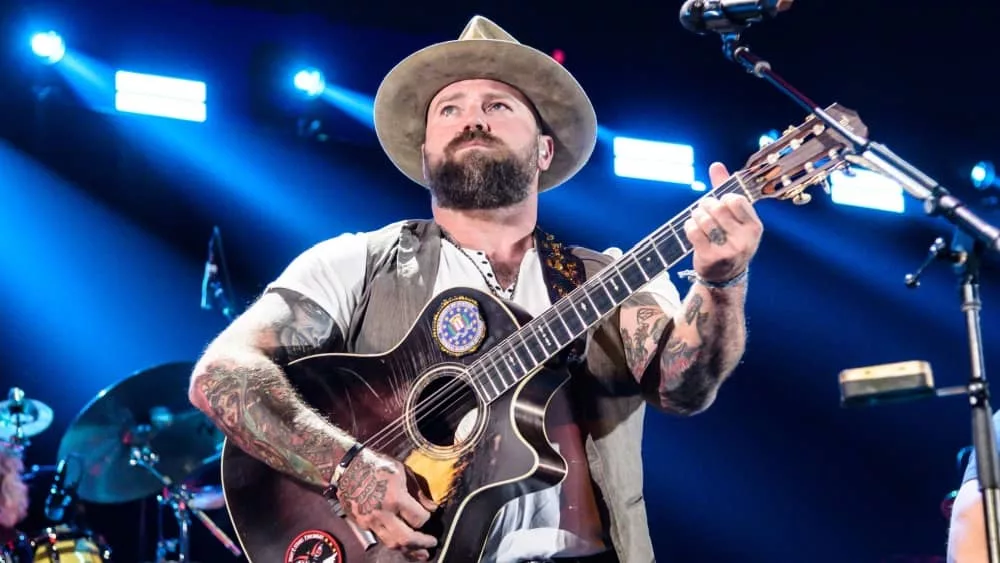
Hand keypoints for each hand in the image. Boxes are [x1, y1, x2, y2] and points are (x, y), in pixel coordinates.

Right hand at [336, 450, 438, 560]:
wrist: (346, 467)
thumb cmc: (376, 465)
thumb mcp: (403, 471)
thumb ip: (418, 492)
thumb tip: (432, 508)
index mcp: (395, 498)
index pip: (418, 519)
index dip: (427, 518)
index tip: (430, 515)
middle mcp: (382, 513)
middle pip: (406, 538)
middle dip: (421, 544)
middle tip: (432, 544)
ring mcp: (370, 521)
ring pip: (391, 543)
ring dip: (408, 550)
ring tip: (420, 554)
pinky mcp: (361, 524)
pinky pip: (380, 538)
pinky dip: (393, 541)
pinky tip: (401, 543)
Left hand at [683, 162, 763, 282]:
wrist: (725, 276)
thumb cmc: (730, 239)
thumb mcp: (735, 219)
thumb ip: (726, 190)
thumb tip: (716, 165)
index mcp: (754, 228)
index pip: (736, 200)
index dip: (723, 198)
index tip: (721, 203)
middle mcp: (744, 240)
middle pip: (718, 208)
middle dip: (706, 205)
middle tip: (704, 209)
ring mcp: (727, 250)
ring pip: (704, 220)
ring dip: (696, 215)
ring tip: (697, 218)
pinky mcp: (709, 257)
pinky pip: (693, 232)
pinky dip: (689, 226)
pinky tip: (692, 228)